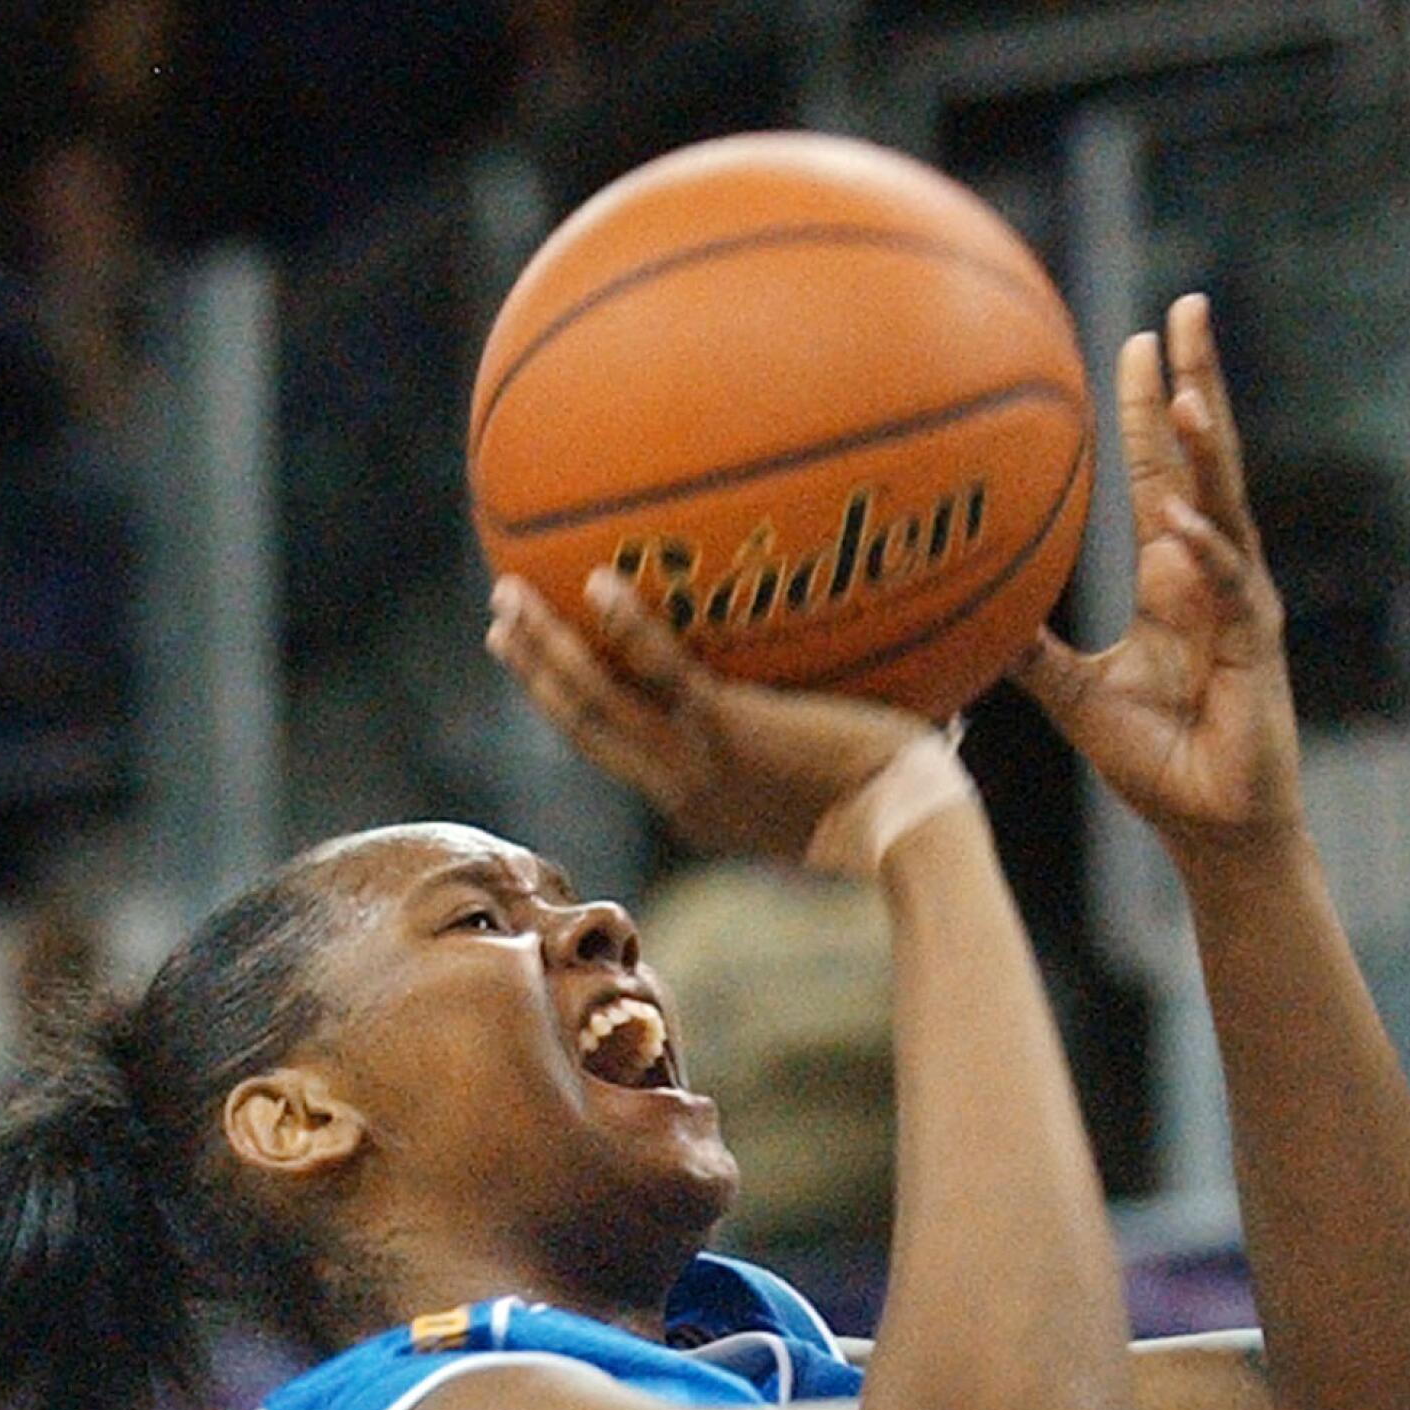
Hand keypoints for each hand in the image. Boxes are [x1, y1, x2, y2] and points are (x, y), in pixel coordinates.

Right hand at [485, 566, 927, 858]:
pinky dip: (625, 627)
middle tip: (498, 625)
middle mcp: (682, 792)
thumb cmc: (904, 802)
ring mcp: (697, 765)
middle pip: (583, 729)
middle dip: (534, 676)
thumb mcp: (845, 781)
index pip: (624, 754)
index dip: (576, 708)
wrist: (911, 829)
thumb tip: (865, 683)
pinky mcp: (725, 731)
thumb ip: (829, 735)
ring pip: (594, 706)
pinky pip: (658, 670)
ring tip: (508, 599)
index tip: (551, 668)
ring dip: (544, 652)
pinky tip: (598, 580)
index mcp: (699, 806)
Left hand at [1015, 295, 1303, 870]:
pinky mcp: (1255, 644)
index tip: (1135, 339)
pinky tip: (1182, 524)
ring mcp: (1239, 601)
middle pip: (1203, 458)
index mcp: (1170, 574)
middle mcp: (1210, 571)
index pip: (1159, 471)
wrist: (1208, 824)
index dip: (1149, 407)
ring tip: (1186, 393)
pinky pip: (1229, 587)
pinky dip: (1205, 555)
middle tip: (1187, 308)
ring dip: (1206, 451)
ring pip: (1225, 506)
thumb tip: (969, 618)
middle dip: (1196, 382)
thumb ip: (1030, 654)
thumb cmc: (1152, 761)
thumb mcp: (1072, 697)